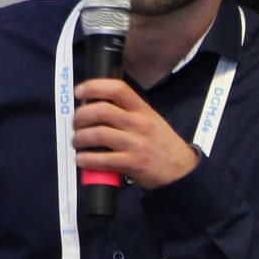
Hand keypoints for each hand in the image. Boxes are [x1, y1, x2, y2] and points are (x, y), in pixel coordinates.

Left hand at [71, 78, 200, 189]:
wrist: (181, 171)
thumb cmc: (160, 143)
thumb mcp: (149, 120)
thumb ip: (126, 112)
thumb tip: (92, 107)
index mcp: (142, 109)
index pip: (118, 89)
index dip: (94, 87)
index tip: (79, 92)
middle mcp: (139, 123)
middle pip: (102, 111)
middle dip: (80, 117)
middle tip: (76, 124)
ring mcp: (137, 143)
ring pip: (99, 134)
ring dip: (80, 138)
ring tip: (77, 142)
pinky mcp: (134, 163)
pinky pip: (103, 159)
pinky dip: (87, 159)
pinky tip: (82, 159)